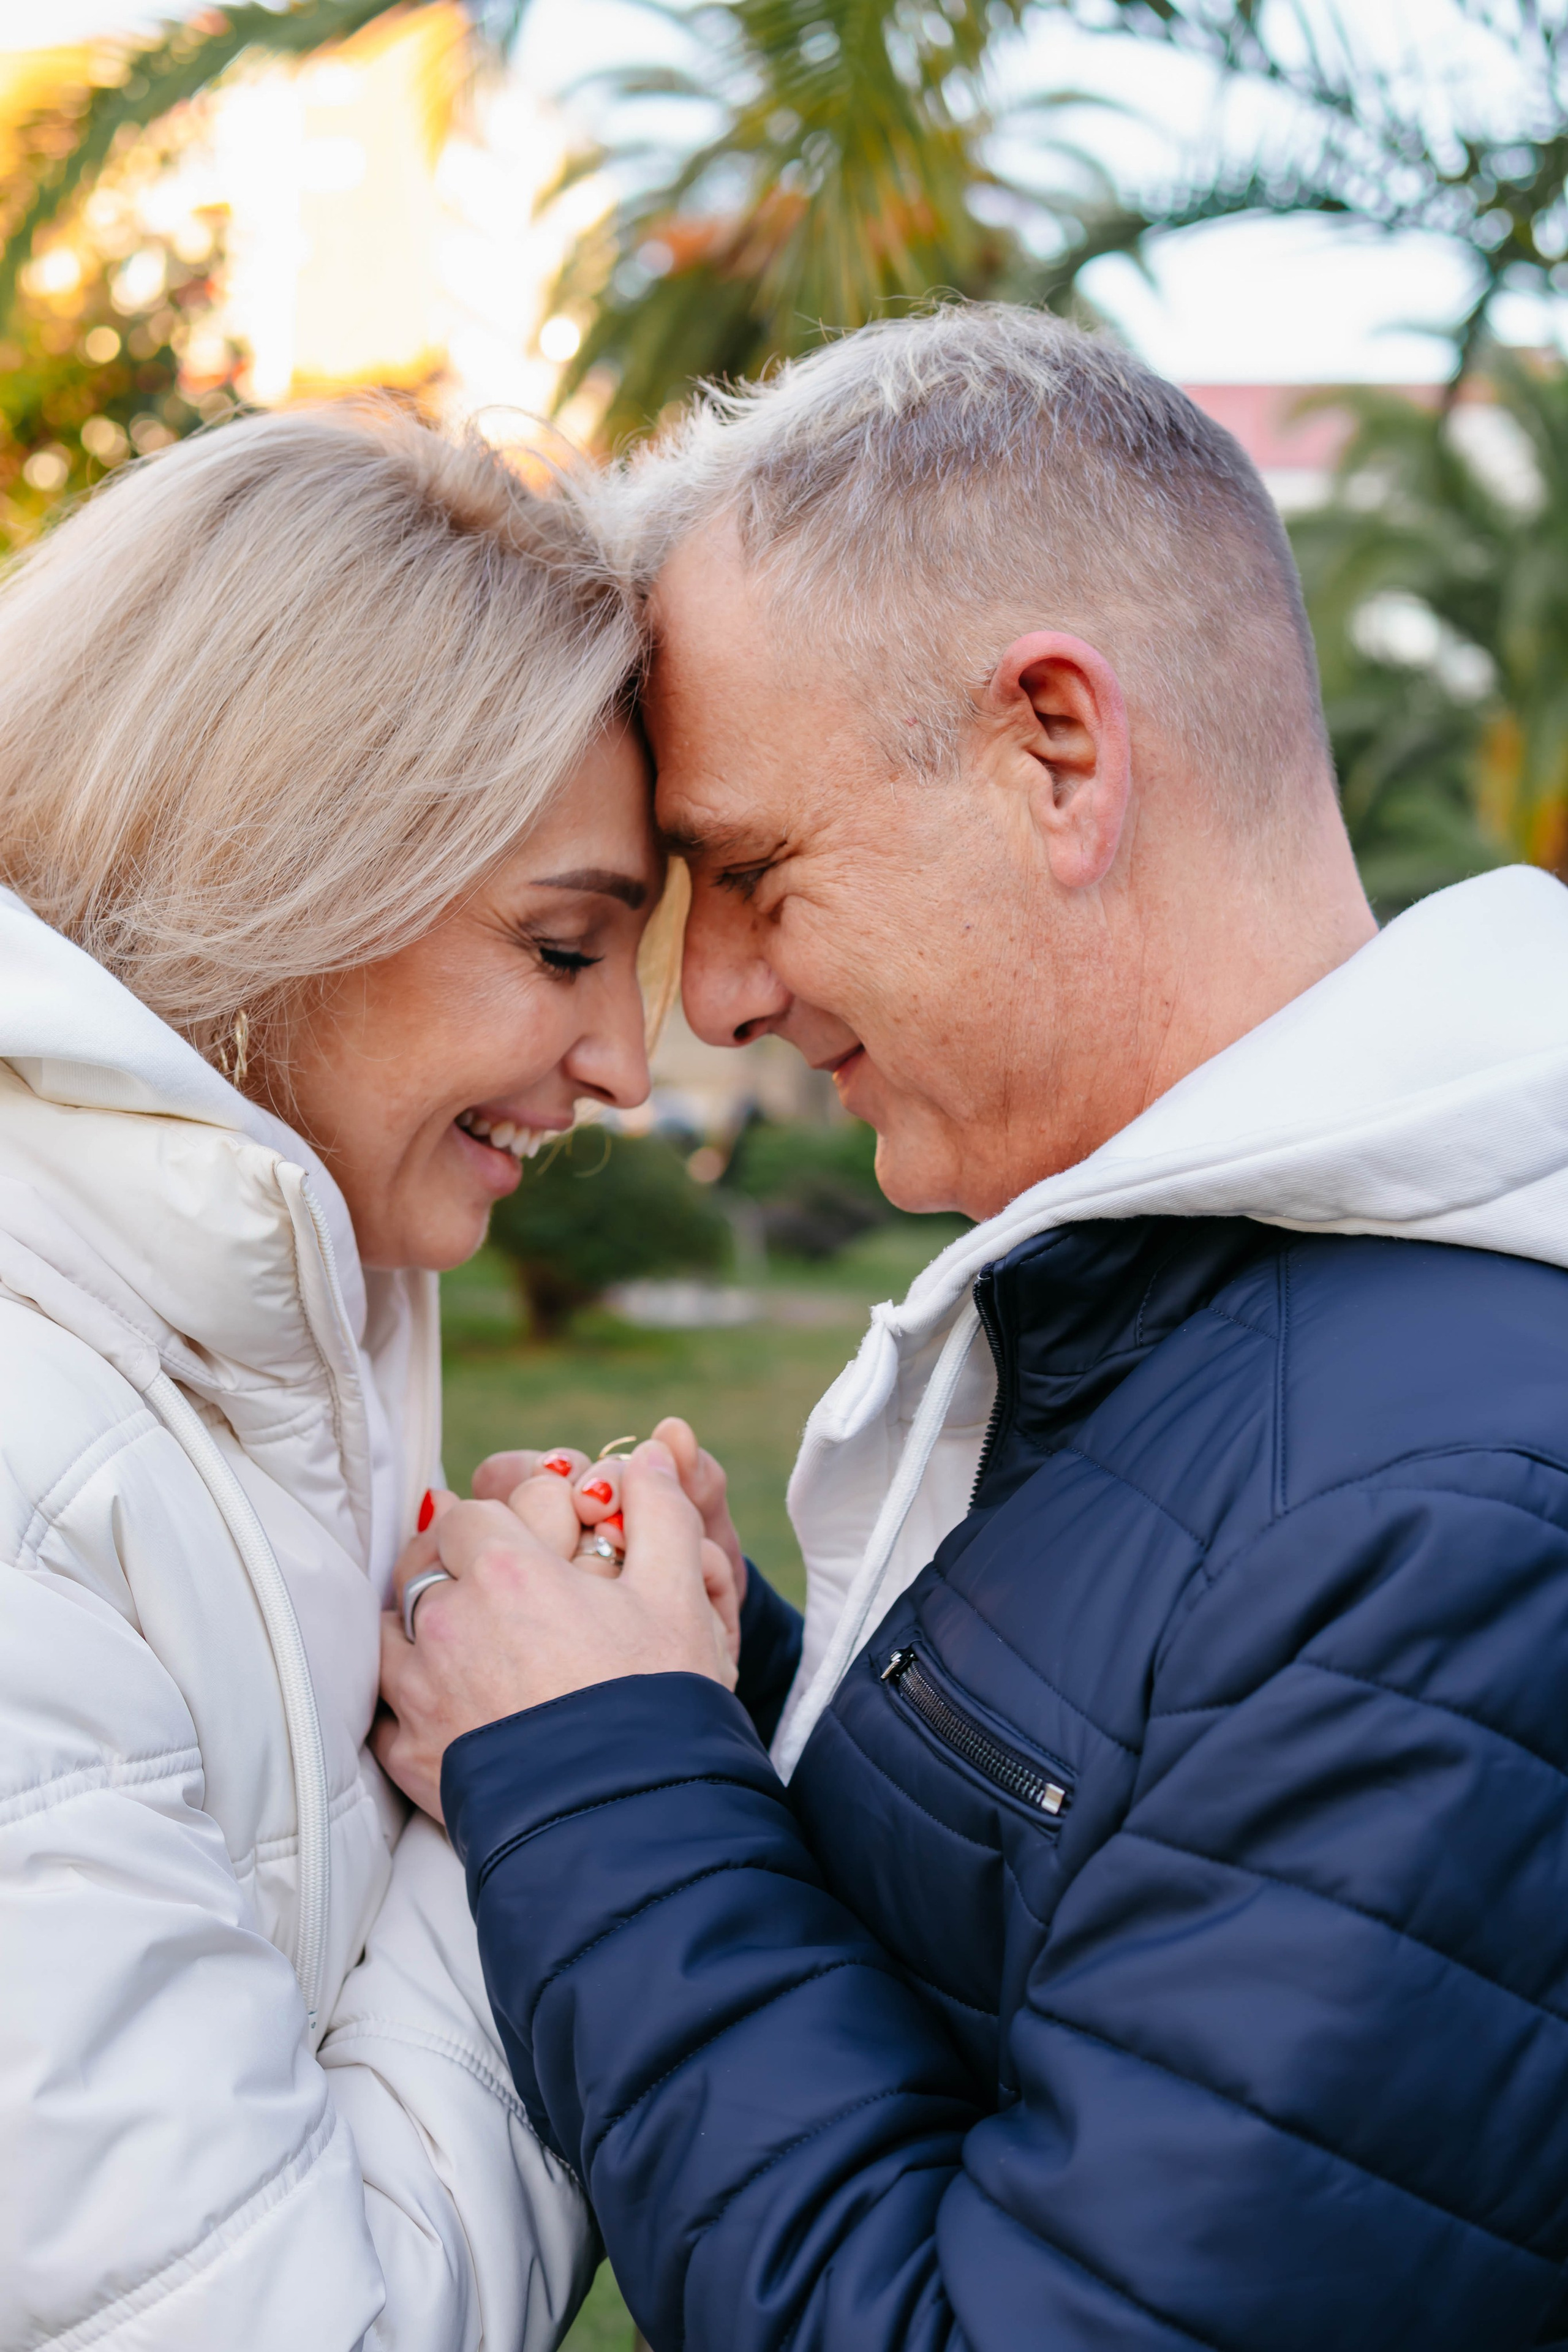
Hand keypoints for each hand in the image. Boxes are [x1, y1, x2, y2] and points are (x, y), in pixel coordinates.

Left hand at [376, 1440, 737, 1819]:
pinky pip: (384, 1708)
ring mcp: (420, 1691)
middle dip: (455, 1562)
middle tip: (498, 1585)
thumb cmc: (656, 1705)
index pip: (474, 1511)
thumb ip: (661, 1512)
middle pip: (423, 1561)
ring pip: (392, 1628)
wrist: (626, 1828)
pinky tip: (447, 1703)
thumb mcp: (678, 1598)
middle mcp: (448, 1622)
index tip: (534, 1546)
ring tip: (469, 1642)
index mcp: (508, 1570)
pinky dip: (407, 1699)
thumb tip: (647, 1453)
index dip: (506, 1521)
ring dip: (422, 1624)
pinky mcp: (410, 1756)